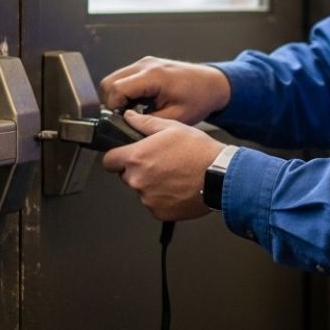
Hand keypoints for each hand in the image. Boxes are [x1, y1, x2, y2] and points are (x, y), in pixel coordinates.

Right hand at [99, 56, 231, 125]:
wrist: (212, 83)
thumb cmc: (199, 99)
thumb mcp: (175, 118)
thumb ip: (147, 122)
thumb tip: (126, 126)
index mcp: (153, 76)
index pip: (116, 89)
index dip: (113, 108)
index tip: (120, 120)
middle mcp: (146, 65)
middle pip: (109, 82)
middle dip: (112, 102)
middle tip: (125, 117)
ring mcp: (145, 62)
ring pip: (114, 78)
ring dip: (118, 95)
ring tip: (133, 110)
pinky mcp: (146, 64)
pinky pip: (124, 76)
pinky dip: (125, 90)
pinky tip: (139, 102)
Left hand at [102, 111, 226, 221]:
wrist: (220, 177)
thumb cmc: (199, 151)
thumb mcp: (172, 128)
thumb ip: (145, 123)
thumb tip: (129, 117)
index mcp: (136, 157)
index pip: (109, 161)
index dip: (116, 157)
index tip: (124, 156)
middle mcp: (138, 180)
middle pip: (126, 175)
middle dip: (138, 169)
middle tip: (159, 163)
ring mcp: (148, 198)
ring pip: (141, 190)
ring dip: (151, 184)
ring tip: (173, 175)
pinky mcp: (159, 212)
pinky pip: (154, 204)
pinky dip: (162, 198)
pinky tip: (177, 187)